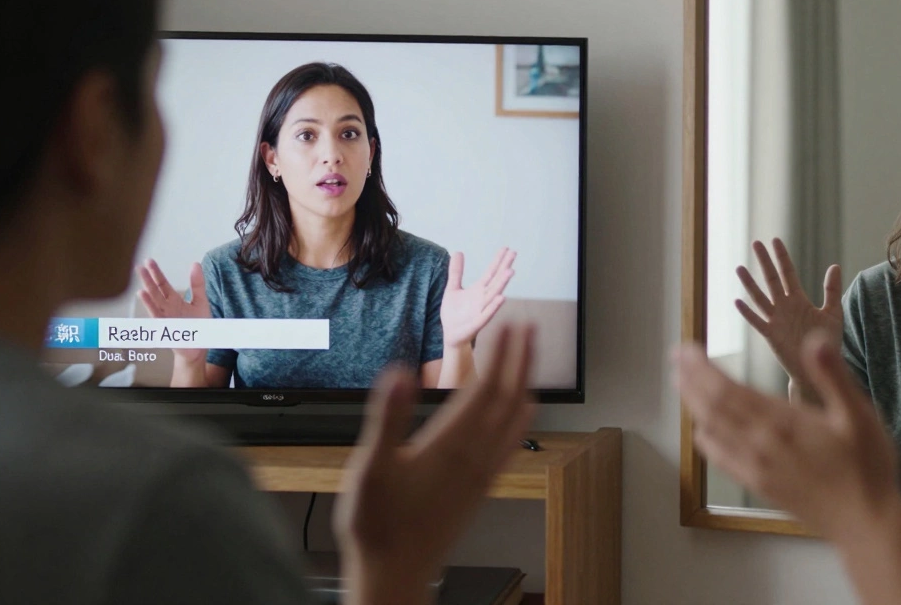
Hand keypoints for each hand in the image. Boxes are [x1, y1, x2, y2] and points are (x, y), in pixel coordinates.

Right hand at [137, 258, 208, 363]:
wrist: (199, 345)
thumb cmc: (198, 325)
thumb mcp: (200, 300)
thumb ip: (197, 284)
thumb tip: (195, 264)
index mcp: (174, 300)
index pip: (163, 284)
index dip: (156, 272)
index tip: (149, 261)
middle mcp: (167, 307)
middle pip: (156, 289)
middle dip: (149, 277)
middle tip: (141, 264)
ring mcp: (165, 316)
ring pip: (153, 299)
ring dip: (147, 287)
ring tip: (141, 275)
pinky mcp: (165, 325)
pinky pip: (156, 312)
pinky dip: (149, 303)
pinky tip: (142, 293)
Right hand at [335, 324, 536, 604]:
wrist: (395, 575)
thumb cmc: (378, 526)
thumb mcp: (370, 467)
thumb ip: (387, 418)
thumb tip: (398, 374)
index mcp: (451, 445)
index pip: (487, 388)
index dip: (503, 354)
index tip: (514, 324)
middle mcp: (475, 457)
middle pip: (508, 397)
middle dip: (521, 360)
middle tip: (530, 326)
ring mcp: (481, 473)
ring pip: (514, 419)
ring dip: (524, 383)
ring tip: (529, 359)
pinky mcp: (480, 488)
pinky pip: (511, 444)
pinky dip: (521, 419)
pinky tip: (523, 413)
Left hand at [441, 248, 514, 345]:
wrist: (451, 334)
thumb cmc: (454, 312)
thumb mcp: (452, 288)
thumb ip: (456, 272)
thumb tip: (458, 252)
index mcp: (478, 289)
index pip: (491, 272)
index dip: (498, 260)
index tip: (506, 248)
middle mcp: (483, 298)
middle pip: (496, 280)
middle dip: (504, 267)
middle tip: (514, 253)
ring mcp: (482, 310)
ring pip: (494, 295)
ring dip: (502, 283)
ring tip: (510, 271)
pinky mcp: (478, 323)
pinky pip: (487, 314)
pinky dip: (494, 306)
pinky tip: (502, 297)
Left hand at [676, 331, 900, 545]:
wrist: (865, 524)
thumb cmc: (867, 468)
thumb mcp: (858, 415)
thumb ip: (833, 375)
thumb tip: (815, 339)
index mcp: (781, 422)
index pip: (727, 389)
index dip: (701, 367)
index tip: (686, 349)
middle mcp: (761, 444)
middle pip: (711, 406)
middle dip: (690, 379)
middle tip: (676, 357)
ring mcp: (757, 467)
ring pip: (711, 430)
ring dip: (692, 404)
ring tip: (681, 383)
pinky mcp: (760, 485)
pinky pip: (722, 460)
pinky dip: (706, 441)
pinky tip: (701, 433)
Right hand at [735, 238, 843, 385]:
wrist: (819, 367)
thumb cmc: (826, 341)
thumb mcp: (833, 313)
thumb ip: (832, 290)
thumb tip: (835, 265)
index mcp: (799, 300)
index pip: (788, 273)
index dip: (782, 257)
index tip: (775, 240)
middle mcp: (785, 307)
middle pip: (771, 280)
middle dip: (764, 261)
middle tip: (756, 243)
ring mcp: (776, 320)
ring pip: (760, 298)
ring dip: (750, 284)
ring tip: (740, 268)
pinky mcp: (772, 336)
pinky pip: (757, 322)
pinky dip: (748, 313)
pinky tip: (738, 302)